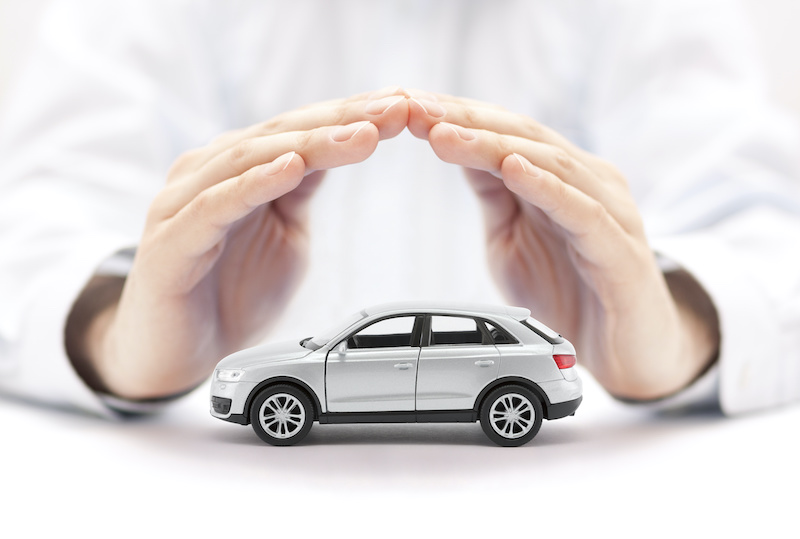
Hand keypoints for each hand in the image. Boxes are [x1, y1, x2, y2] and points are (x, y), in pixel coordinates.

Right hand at [71, 88, 409, 398]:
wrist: (177, 354)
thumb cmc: (229, 293)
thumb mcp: (284, 232)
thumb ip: (303, 189)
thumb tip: (344, 144)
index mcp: (236, 169)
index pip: (299, 130)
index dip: (350, 116)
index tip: (401, 106)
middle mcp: (207, 174)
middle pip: (280, 135)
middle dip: (341, 121)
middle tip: (394, 110)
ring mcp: (183, 204)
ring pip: (250, 160)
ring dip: (310, 144)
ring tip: (360, 134)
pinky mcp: (170, 242)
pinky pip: (216, 205)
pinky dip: (255, 184)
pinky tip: (291, 168)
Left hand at [407, 91, 718, 398]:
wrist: (626, 356)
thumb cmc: (570, 293)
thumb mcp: (512, 239)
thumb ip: (493, 195)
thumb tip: (454, 147)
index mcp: (562, 178)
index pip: (506, 133)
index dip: (458, 117)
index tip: (408, 106)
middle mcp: (590, 183)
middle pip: (524, 137)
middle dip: (466, 122)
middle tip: (417, 110)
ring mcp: (610, 213)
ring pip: (551, 165)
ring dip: (493, 146)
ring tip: (447, 134)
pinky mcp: (620, 251)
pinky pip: (583, 212)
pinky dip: (547, 187)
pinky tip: (514, 169)